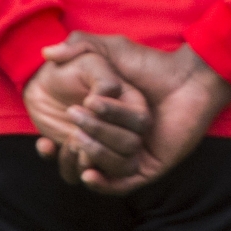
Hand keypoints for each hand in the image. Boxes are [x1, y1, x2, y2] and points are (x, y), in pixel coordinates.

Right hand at [43, 34, 230, 194]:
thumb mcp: (111, 50)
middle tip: (59, 139)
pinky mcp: (150, 168)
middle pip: (86, 156)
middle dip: (71, 149)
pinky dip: (104, 184)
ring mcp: (135, 156)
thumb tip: (46, 51)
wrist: (189, 79)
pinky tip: (88, 173)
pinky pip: (122, 184)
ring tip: (76, 142)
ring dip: (88, 158)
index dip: (56, 145)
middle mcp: (120, 140)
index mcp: (108, 122)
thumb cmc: (152, 64)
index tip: (41, 143)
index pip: (76, 141)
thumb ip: (79, 45)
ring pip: (103, 168)